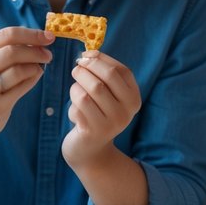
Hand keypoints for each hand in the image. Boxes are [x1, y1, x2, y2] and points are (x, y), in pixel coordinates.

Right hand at [0, 27, 53, 141]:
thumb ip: (5, 49)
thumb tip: (39, 38)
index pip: (6, 35)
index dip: (31, 34)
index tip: (48, 36)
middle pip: (12, 52)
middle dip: (36, 51)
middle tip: (48, 55)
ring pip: (18, 70)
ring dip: (35, 66)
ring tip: (39, 67)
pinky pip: (21, 88)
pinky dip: (33, 79)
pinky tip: (34, 77)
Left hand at [61, 51, 141, 166]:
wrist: (91, 151)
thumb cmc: (97, 115)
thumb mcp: (107, 96)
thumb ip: (104, 75)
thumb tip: (89, 53)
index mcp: (134, 99)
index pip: (121, 70)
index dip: (101, 59)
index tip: (86, 55)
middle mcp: (127, 112)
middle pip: (105, 77)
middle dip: (86, 68)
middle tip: (76, 68)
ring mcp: (111, 123)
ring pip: (87, 91)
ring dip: (76, 86)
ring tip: (75, 91)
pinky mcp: (93, 132)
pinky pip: (77, 106)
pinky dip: (71, 105)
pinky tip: (75, 112)